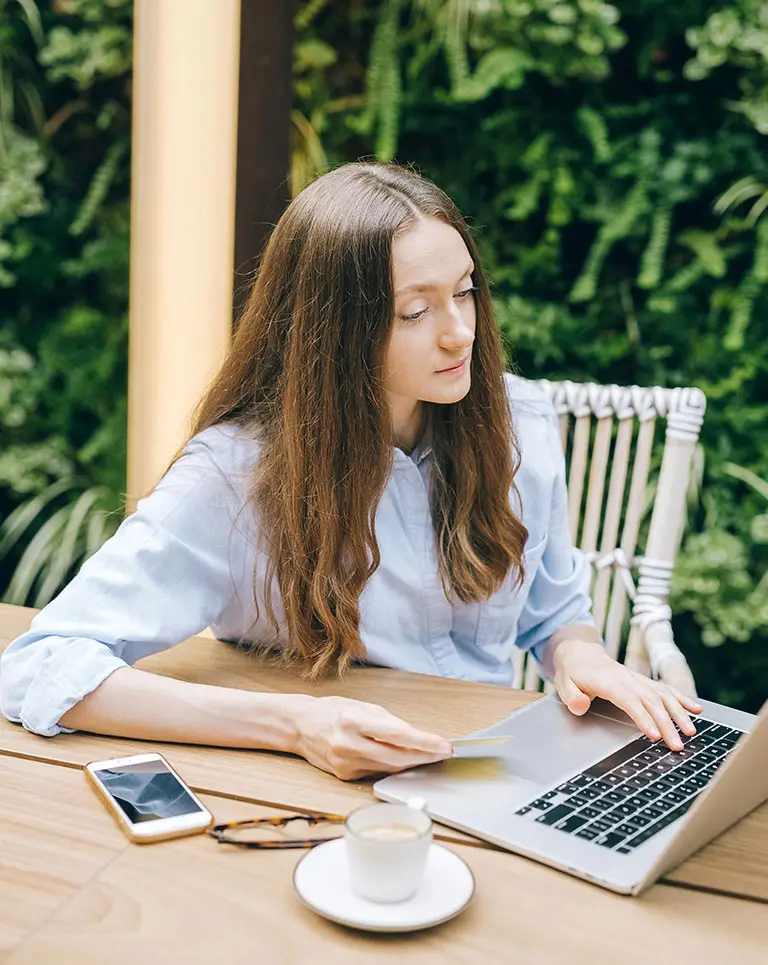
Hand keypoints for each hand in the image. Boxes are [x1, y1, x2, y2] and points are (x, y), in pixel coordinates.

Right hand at [292, 695, 452, 780]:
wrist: (300, 726)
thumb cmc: (332, 711)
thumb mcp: (362, 706)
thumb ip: (389, 722)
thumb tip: (416, 738)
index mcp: (353, 720)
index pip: (398, 736)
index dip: (425, 743)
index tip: (445, 746)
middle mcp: (348, 744)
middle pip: (396, 757)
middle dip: (424, 757)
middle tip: (443, 753)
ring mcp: (345, 764)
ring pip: (389, 768)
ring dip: (412, 763)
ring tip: (429, 755)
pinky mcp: (345, 776)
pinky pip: (377, 772)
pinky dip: (392, 766)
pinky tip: (402, 759)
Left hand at [552, 639, 702, 750]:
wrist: (580, 652)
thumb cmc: (572, 672)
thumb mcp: (563, 684)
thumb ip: (572, 696)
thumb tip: (580, 706)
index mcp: (608, 681)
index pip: (629, 700)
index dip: (643, 717)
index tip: (654, 736)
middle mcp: (627, 678)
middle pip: (651, 701)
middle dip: (666, 724)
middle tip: (677, 746)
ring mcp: (638, 678)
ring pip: (663, 694)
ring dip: (678, 713)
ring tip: (691, 732)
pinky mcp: (643, 681)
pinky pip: (665, 688)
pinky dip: (681, 698)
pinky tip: (697, 709)